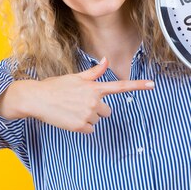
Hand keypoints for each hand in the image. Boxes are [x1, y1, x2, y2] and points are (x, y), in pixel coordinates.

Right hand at [18, 58, 154, 133]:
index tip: (153, 85)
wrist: (37, 99)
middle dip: (96, 109)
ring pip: (97, 120)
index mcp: (95, 87)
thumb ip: (94, 72)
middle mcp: (94, 100)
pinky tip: (70, 118)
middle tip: (79, 104)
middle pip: (106, 111)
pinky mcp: (80, 126)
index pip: (120, 86)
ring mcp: (87, 114)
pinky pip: (90, 130)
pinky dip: (82, 127)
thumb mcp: (76, 77)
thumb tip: (105, 60)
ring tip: (71, 110)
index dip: (138, 85)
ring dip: (87, 118)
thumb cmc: (56, 86)